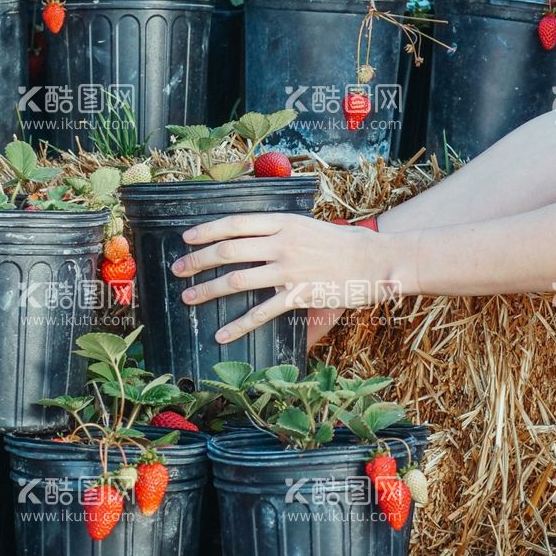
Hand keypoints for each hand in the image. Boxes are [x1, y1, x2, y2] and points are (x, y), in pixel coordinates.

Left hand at [171, 213, 401, 343]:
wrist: (377, 260)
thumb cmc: (349, 242)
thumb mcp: (312, 226)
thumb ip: (285, 232)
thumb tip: (261, 239)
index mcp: (284, 222)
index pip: (235, 223)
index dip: (207, 230)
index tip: (187, 238)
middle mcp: (282, 243)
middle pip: (228, 250)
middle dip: (197, 260)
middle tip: (178, 269)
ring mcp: (288, 270)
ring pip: (236, 280)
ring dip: (207, 289)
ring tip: (189, 297)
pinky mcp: (298, 295)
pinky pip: (261, 312)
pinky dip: (238, 325)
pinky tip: (222, 333)